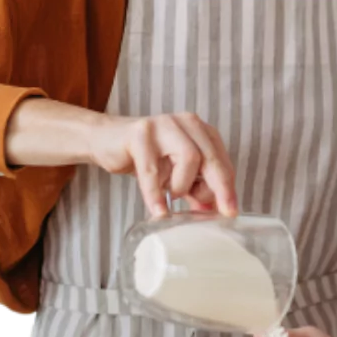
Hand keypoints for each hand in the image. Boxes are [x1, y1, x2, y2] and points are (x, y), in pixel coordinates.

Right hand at [86, 112, 237, 217]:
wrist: (106, 140)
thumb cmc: (146, 157)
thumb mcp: (176, 174)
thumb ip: (196, 188)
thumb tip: (214, 212)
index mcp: (200, 130)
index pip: (222, 160)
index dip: (227, 187)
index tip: (230, 211)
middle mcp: (186, 123)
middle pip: (210, 157)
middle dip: (217, 189)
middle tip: (215, 213)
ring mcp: (163, 125)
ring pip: (188, 158)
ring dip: (181, 185)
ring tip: (171, 194)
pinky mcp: (140, 134)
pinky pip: (152, 169)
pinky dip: (156, 194)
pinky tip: (159, 211)